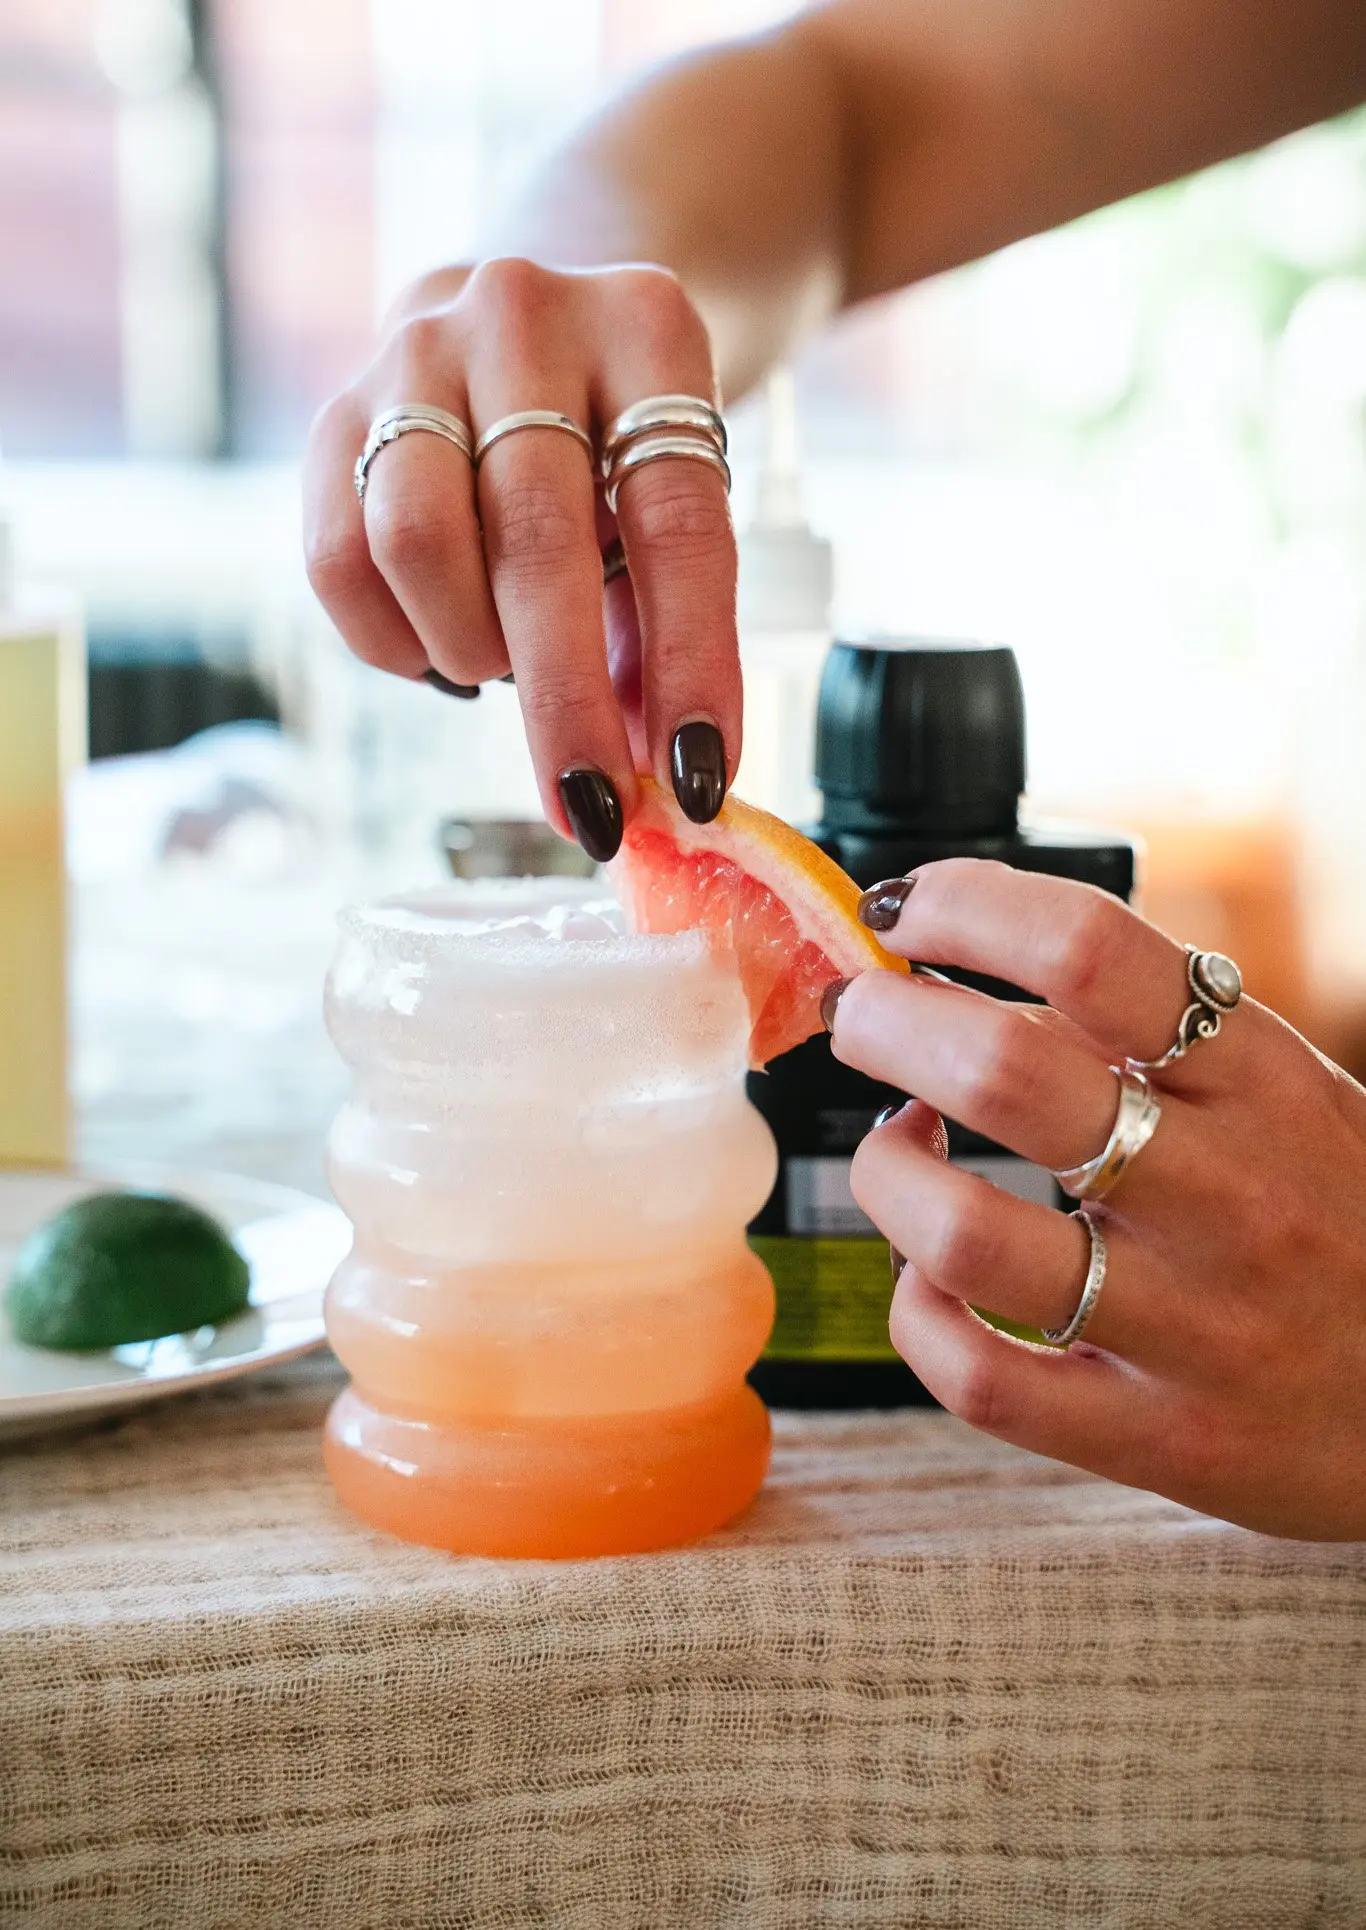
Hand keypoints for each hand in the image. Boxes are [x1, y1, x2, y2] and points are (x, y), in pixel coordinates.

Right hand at [301, 259, 738, 859]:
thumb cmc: (621, 433)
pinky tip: (441, 648)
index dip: (690, 662)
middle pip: (538, 541)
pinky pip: (337, 559)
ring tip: (505, 667)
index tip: (698, 775)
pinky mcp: (332, 410)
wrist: (532, 308)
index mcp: (646, 328)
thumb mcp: (671, 495)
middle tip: (591, 807)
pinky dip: (393, 641)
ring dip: (471, 650)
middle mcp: (522, 316)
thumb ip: (665, 623)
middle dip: (568, 703)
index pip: (676, 520)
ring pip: (417, 543)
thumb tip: (662, 779)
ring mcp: (412, 351)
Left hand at [826, 858, 1365, 1539]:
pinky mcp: (1157, 1438)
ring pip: (962, 1232)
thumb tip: (972, 979)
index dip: (966, 909)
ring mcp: (1193, 1326)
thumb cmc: (1345, 1221)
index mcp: (1265, 1082)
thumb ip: (1150, 1035)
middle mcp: (1230, 1194)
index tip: (904, 912)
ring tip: (896, 1146)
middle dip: (885, 1025)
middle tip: (860, 1017)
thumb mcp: (1288, 1097)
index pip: (1093, 951)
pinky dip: (915, 1312)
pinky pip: (979, 1377)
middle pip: (1003, 1072)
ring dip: (884, 1170)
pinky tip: (924, 1274)